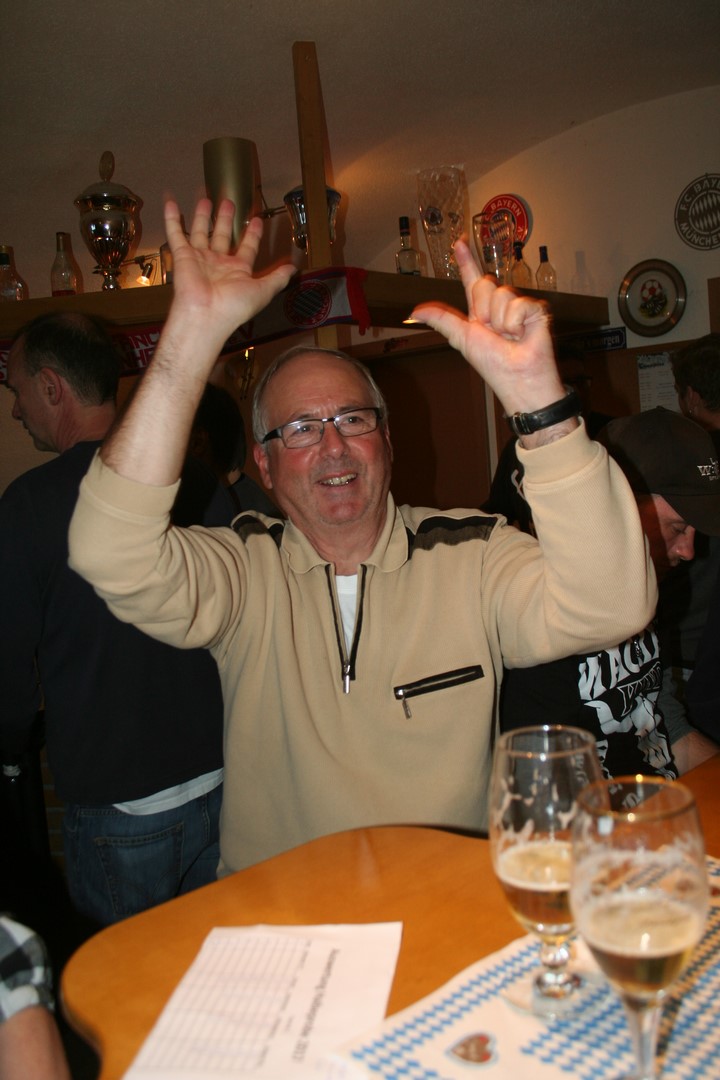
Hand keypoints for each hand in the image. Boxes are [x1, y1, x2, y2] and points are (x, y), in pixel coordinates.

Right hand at [165, 198, 295, 345]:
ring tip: (206, 199)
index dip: (253, 234)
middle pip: (222, 236)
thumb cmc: (234, 307)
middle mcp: (218, 263)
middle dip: (226, 219)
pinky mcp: (182, 256)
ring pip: (200, 232)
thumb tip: (293, 268)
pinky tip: (171, 203)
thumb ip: (277, 278)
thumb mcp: (263, 291)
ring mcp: (200, 259)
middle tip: (229, 202)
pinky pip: (175, 234)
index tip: (256, 220)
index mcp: (237, 271)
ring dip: (203, 216)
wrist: (206, 315)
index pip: (247, 247)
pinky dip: (172, 219)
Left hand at [411, 240, 566, 417]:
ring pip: (500, 294)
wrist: (518, 377)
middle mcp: (499, 305)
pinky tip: (523, 335)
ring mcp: (518, 306)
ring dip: (500, 320)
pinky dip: (516, 323)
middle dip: (484, 310)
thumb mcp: (462, 338)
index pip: (472, 280)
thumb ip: (441, 320)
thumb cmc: (492, 364)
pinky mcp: (536, 309)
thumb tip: (414, 311)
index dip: (466, 261)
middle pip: (484, 284)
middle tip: (494, 333)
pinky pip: (518, 304)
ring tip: (509, 337)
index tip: (459, 241)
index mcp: (481, 311)